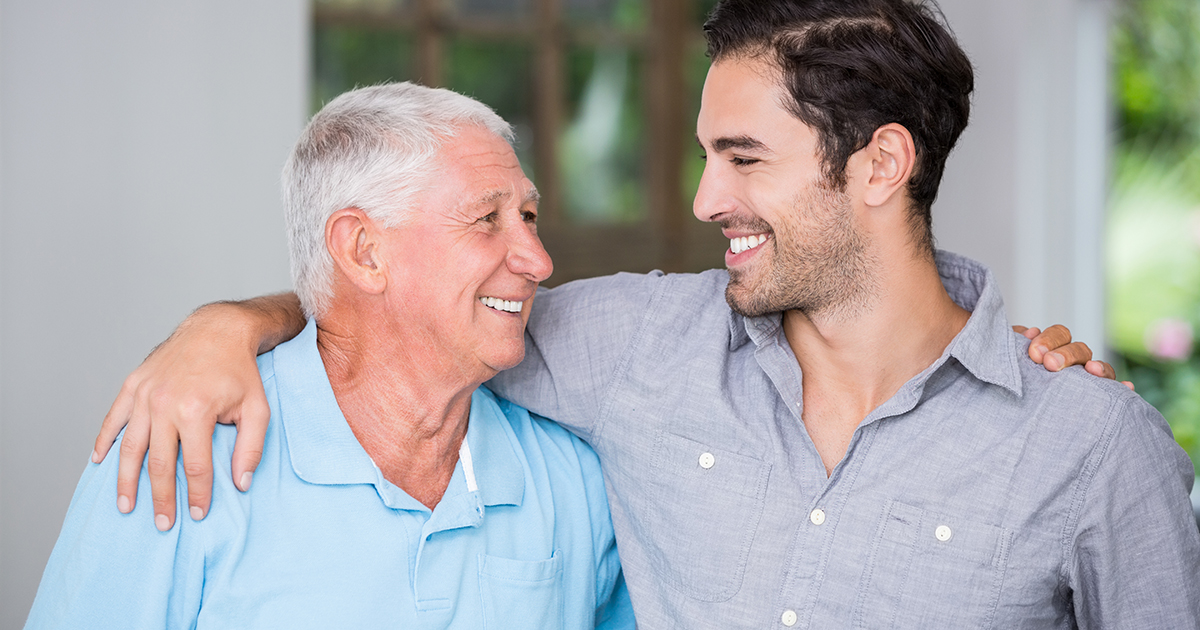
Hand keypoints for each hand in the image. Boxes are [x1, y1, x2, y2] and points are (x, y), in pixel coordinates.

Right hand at [93, 304, 272, 530]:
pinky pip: (114, 419)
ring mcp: (145, 394)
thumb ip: (251, 448)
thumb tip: (241, 484)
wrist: (216, 330)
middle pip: (159, 464)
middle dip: (162, 498)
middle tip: (163, 524)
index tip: (198, 515)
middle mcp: (165, 404)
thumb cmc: (240, 372)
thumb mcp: (258, 409)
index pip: (195, 466)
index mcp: (196, 411)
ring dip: (126, 481)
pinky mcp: (133, 384)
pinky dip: (105, 441)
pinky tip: (101, 462)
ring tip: (126, 506)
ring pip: (130, 448)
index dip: (198, 494)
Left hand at [1013, 324, 1133, 389]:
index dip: (1050, 339)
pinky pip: (1113, 393)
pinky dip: (1120, 389)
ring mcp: (1085, 380)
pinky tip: (1126, 388)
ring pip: (1098, 368)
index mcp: (1053, 349)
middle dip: (1067, 354)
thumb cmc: (1007, 383)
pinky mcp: (1094, 400)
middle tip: (1050, 364)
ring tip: (1091, 370)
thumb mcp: (1007, 362)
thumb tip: (1030, 331)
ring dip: (1098, 367)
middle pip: (1080, 349)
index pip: (1060, 335)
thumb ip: (1013, 345)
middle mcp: (1072, 362)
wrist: (1008, 417)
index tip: (1034, 353)